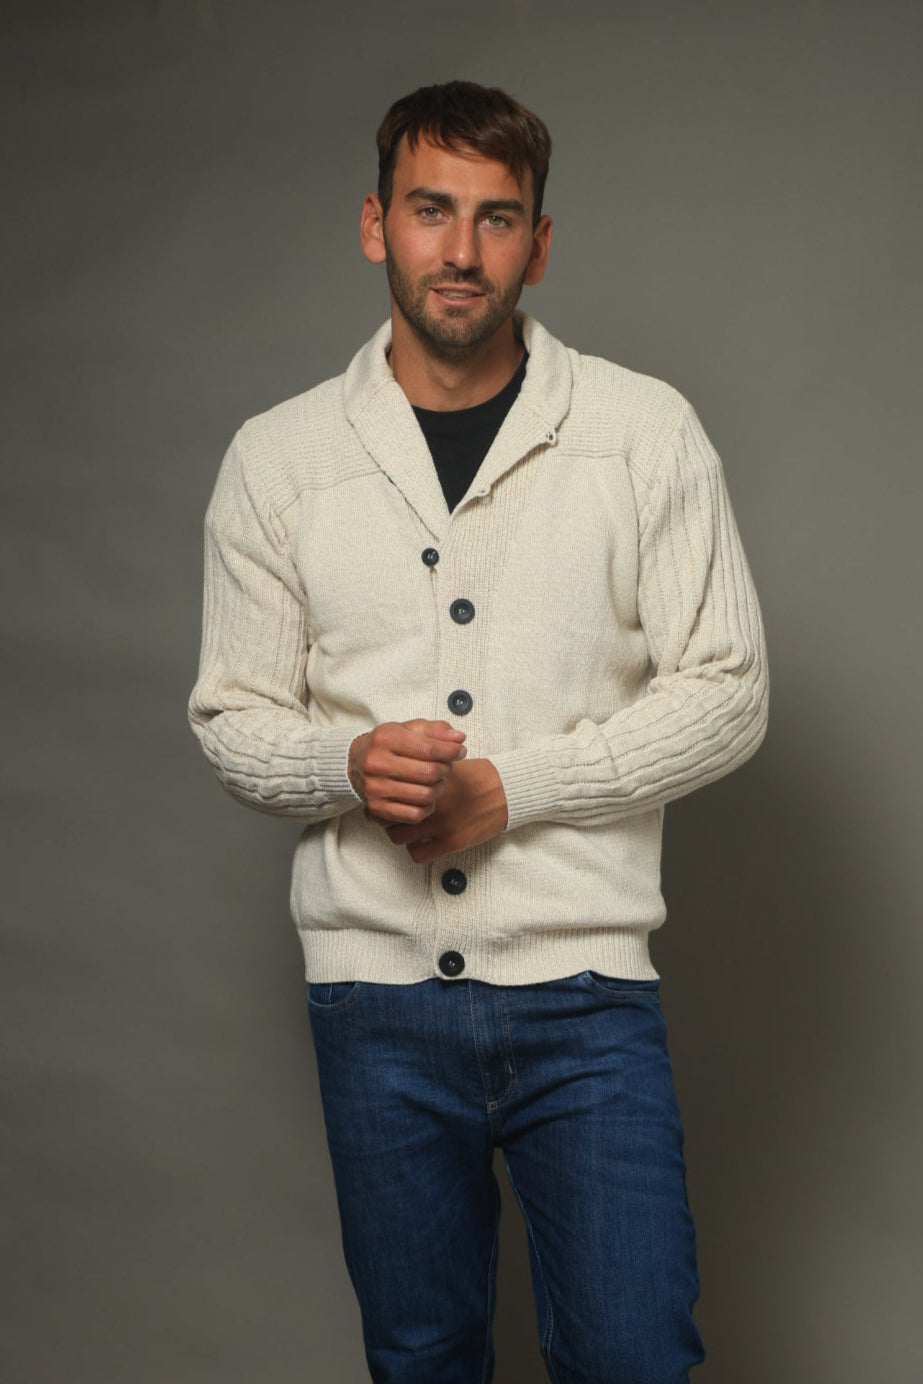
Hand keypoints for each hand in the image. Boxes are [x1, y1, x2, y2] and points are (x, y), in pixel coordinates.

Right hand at [348, 719, 466, 823]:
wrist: (354, 763)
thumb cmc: (387, 745)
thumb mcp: (408, 729)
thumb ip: (435, 730)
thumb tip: (459, 739)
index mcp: (386, 739)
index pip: (428, 748)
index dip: (451, 751)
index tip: (460, 751)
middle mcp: (377, 764)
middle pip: (428, 773)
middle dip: (445, 769)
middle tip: (446, 766)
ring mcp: (376, 788)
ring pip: (424, 795)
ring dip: (438, 788)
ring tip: (436, 780)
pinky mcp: (377, 808)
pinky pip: (414, 814)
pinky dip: (427, 807)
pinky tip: (425, 797)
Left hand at [383, 758, 507, 861]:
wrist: (506, 790)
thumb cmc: (477, 777)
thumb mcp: (448, 764)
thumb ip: (424, 769)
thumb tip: (399, 775)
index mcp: (429, 781)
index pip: (392, 792)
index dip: (385, 797)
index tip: (385, 800)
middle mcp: (433, 802)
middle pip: (388, 816)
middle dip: (388, 817)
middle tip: (394, 816)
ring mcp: (442, 824)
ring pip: (398, 837)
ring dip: (401, 834)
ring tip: (409, 829)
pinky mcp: (453, 842)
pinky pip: (418, 854)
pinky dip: (417, 849)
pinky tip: (424, 841)